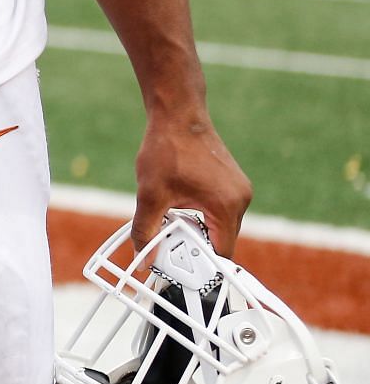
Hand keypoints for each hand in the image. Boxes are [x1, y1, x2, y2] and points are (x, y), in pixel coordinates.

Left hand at [132, 110, 250, 253]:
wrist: (176, 113)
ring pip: (220, 224)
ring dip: (197, 227)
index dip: (201, 264)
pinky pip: (220, 208)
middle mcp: (240, 199)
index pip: (221, 253)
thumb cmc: (166, 150)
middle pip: (221, 240)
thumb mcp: (150, 195)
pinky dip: (202, 213)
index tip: (182, 270)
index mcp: (226, 207)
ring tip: (173, 220)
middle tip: (171, 246)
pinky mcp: (232, 181)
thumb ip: (146, 229)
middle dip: (196, 245)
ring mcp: (239, 189)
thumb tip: (143, 257)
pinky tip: (181, 204)